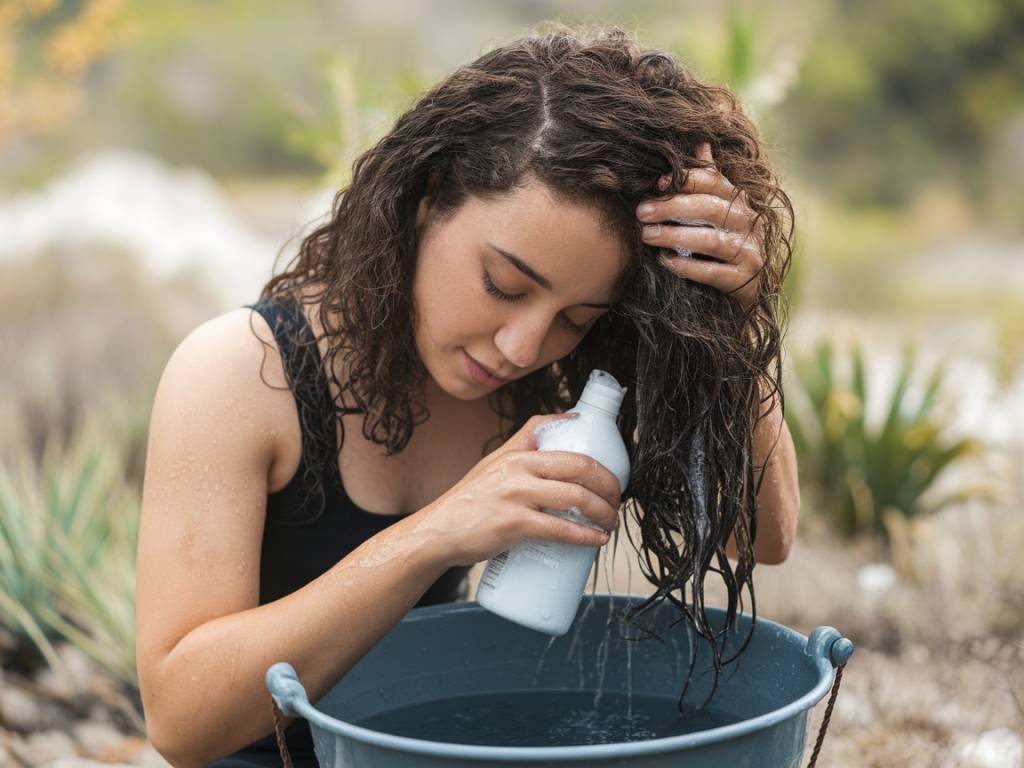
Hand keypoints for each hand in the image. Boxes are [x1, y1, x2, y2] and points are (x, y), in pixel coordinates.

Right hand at [413, 413, 622, 566]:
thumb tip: (568, 419)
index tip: (615, 472)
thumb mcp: (496, 461)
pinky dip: (586, 536)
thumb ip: (526, 442)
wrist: (438, 531)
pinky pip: (561, 528)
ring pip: (576, 497)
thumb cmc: (471, 500)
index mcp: (517, 451)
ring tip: (611, 523)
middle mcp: (518, 467)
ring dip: (604, 512)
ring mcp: (516, 495)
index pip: (567, 440)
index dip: (599, 456)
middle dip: (610, 485)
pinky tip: (597, 540)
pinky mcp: (514, 524)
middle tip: (618, 500)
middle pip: (580, 467)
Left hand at [636, 142, 764, 311]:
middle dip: (672, 207)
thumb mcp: (719, 212)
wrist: (747, 289)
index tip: (656, 183)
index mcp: (739, 201)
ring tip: (648, 235)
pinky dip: (687, 266)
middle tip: (641, 212)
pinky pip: (713, 272)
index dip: (686, 179)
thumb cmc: (725, 245)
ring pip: (711, 240)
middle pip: (710, 208)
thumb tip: (701, 143)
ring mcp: (749, 251)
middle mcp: (748, 223)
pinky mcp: (745, 279)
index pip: (714, 182)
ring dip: (675, 236)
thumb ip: (709, 181)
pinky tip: (665, 261)